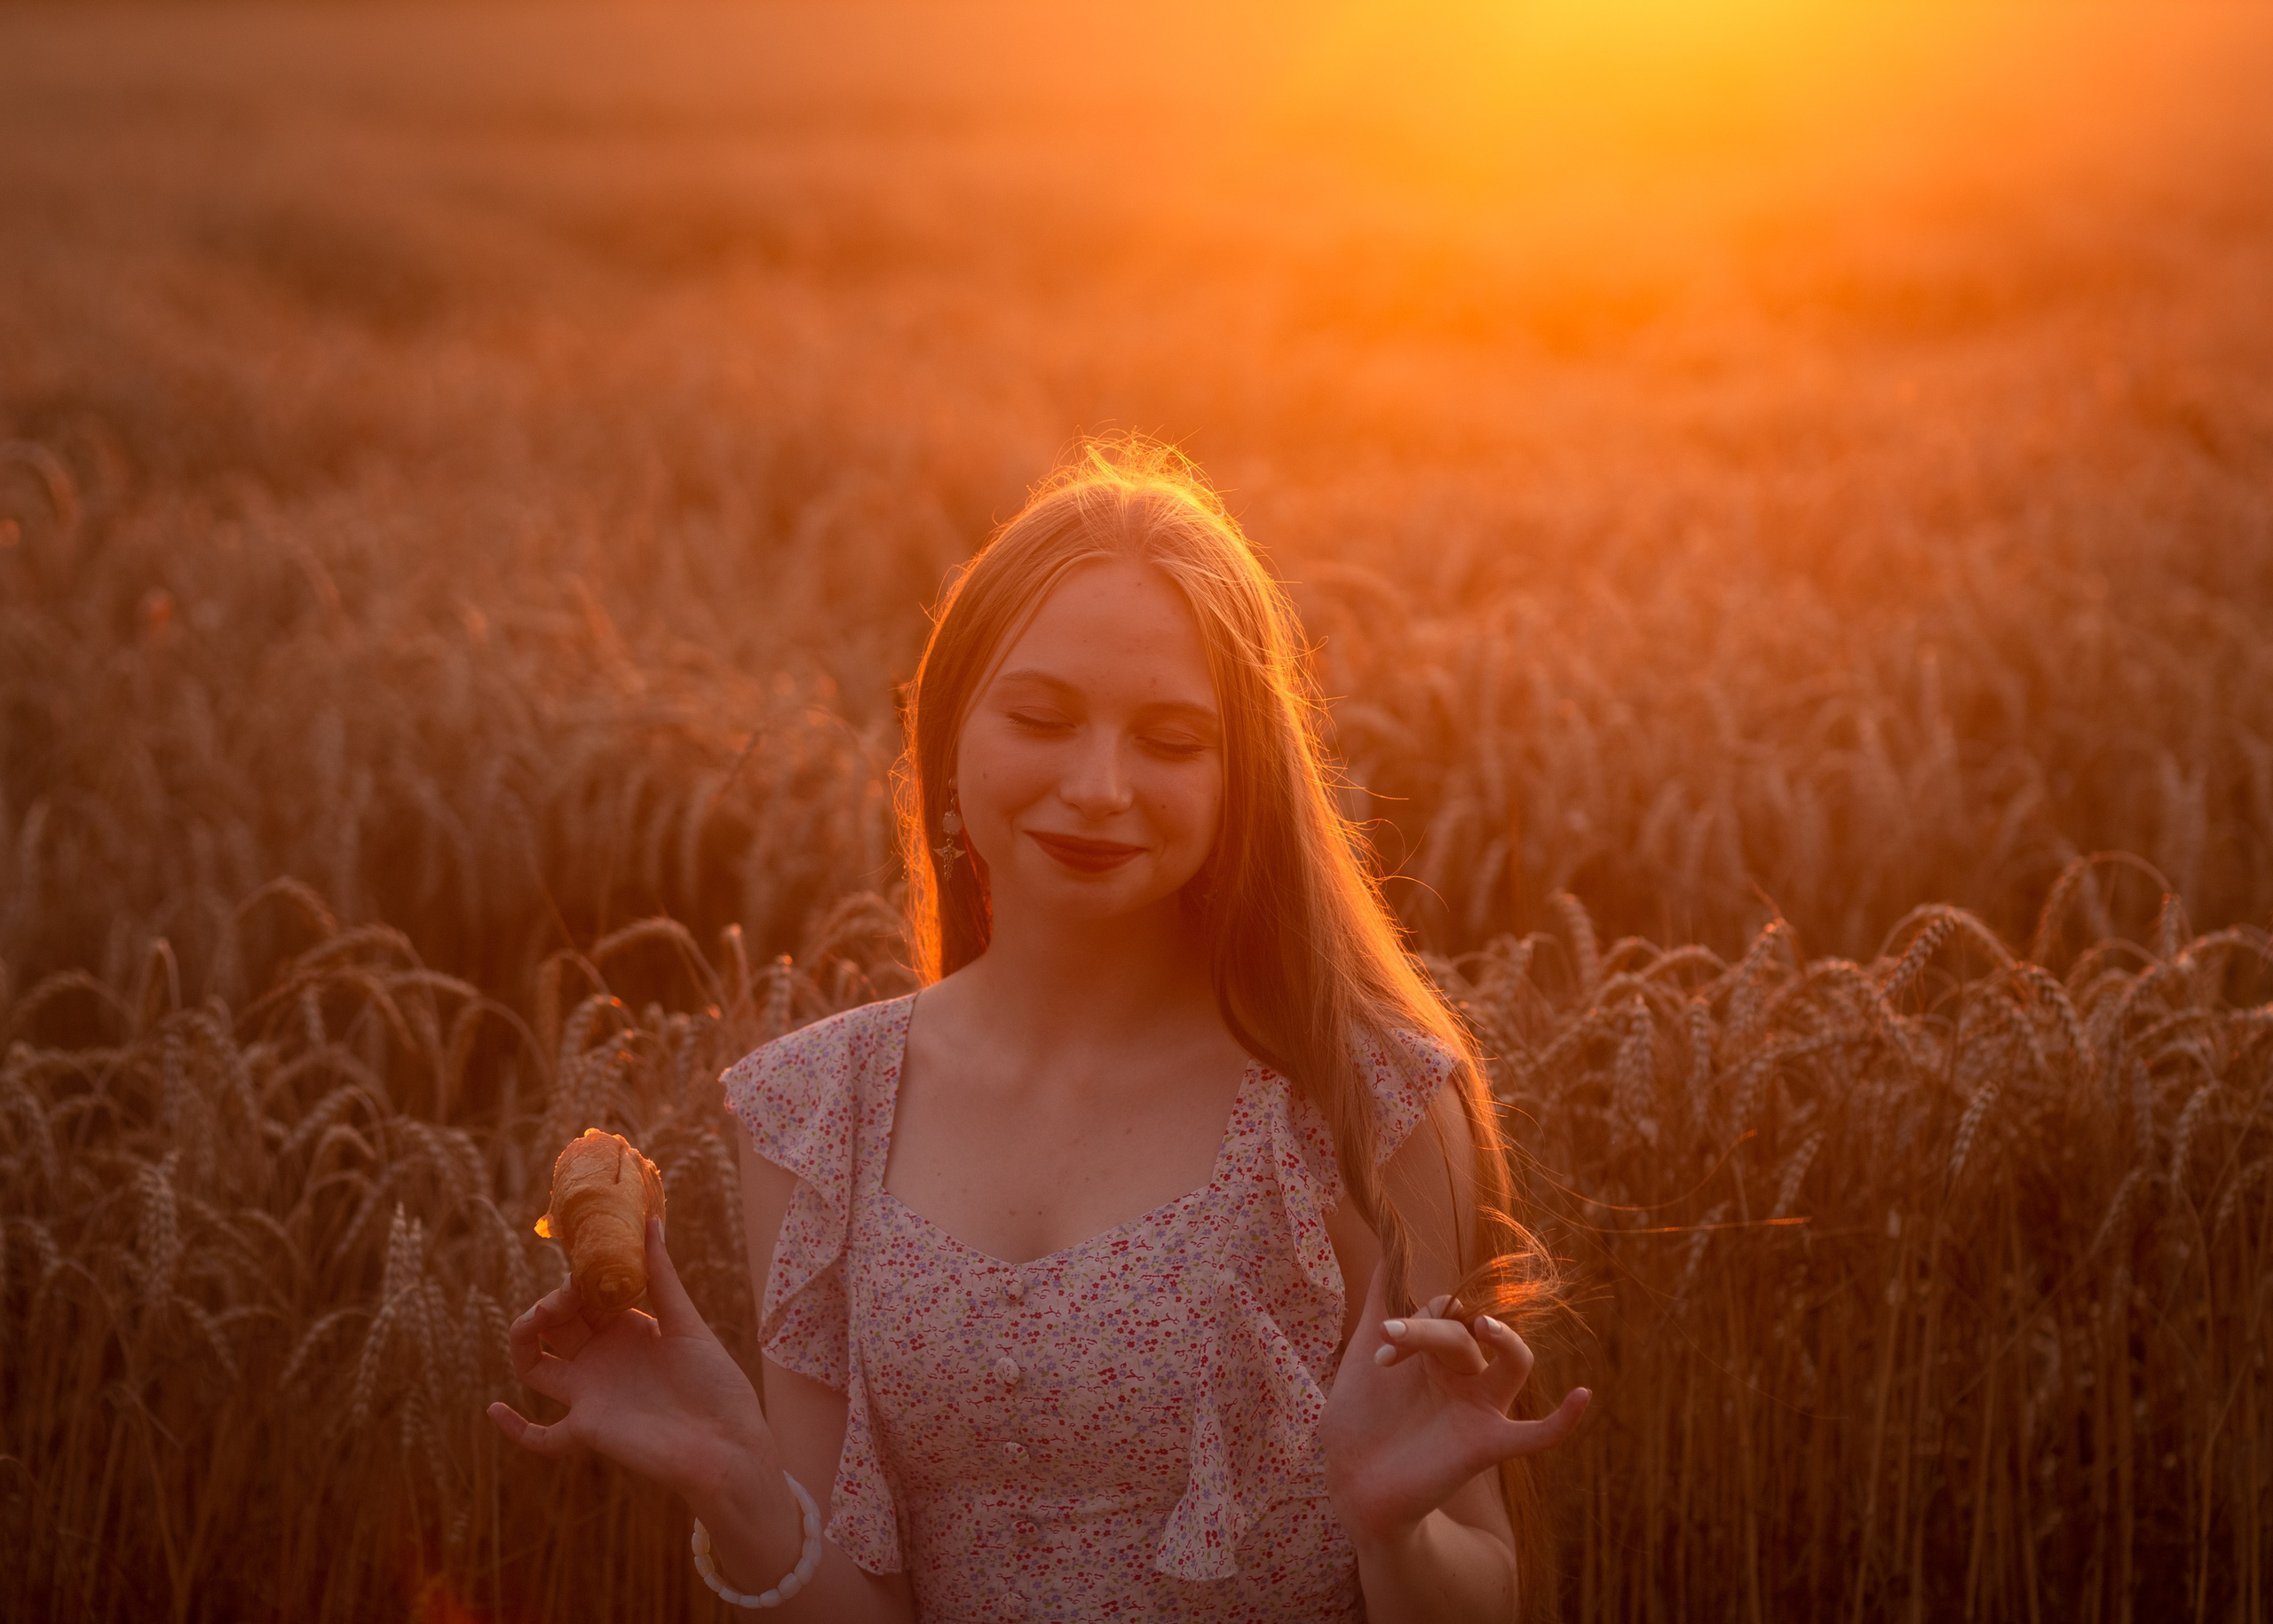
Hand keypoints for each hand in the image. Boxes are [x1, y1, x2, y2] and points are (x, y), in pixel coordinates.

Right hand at [488, 1217, 772, 1502]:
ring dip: (524, 1339)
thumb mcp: (687, 1324)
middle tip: (565, 1295)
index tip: (582, 1266)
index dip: (576, 1281)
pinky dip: (516, 1429)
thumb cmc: (716, 1383)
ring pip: (535, 1366)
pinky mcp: (587, 1430)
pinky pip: (542, 1437)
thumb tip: (650, 1221)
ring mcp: (590, 1395)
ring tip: (534, 1319)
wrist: (727, 1443)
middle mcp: (602, 1359)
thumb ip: (662, 1276)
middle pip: (555, 1325)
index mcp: (626, 1329)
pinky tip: (495, 1410)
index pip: (584, 1297)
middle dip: (552, 1303)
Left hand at [1318, 1261, 1588, 1543]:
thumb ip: (1379, 1304)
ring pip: (1515, 1363)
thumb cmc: (1359, 1421)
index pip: (1446, 1311)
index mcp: (1438, 1354)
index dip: (1414, 1320)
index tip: (1380, 1347)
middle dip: (1429, 1327)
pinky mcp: (1485, 1444)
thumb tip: (1388, 1248)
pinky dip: (1563, 1420)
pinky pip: (1536, 1435)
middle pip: (1468, 1331)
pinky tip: (1581, 1396)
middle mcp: (1465, 1376)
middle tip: (1389, 1336)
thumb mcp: (1363, 1357)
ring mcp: (1479, 1408)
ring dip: (1506, 1339)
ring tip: (1483, 1325)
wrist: (1351, 1484)